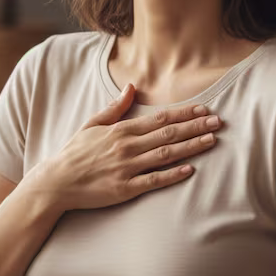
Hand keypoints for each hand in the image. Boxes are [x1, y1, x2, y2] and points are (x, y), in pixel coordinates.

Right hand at [37, 83, 221, 211]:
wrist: (57, 181)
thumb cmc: (75, 152)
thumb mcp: (92, 124)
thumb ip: (115, 107)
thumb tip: (132, 86)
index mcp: (121, 130)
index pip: (159, 118)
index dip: (184, 113)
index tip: (203, 109)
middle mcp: (127, 147)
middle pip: (168, 134)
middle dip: (195, 127)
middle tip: (218, 122)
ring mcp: (127, 168)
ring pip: (166, 155)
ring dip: (191, 147)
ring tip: (212, 141)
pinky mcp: (125, 188)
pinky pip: (154, 181)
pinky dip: (173, 175)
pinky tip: (190, 169)